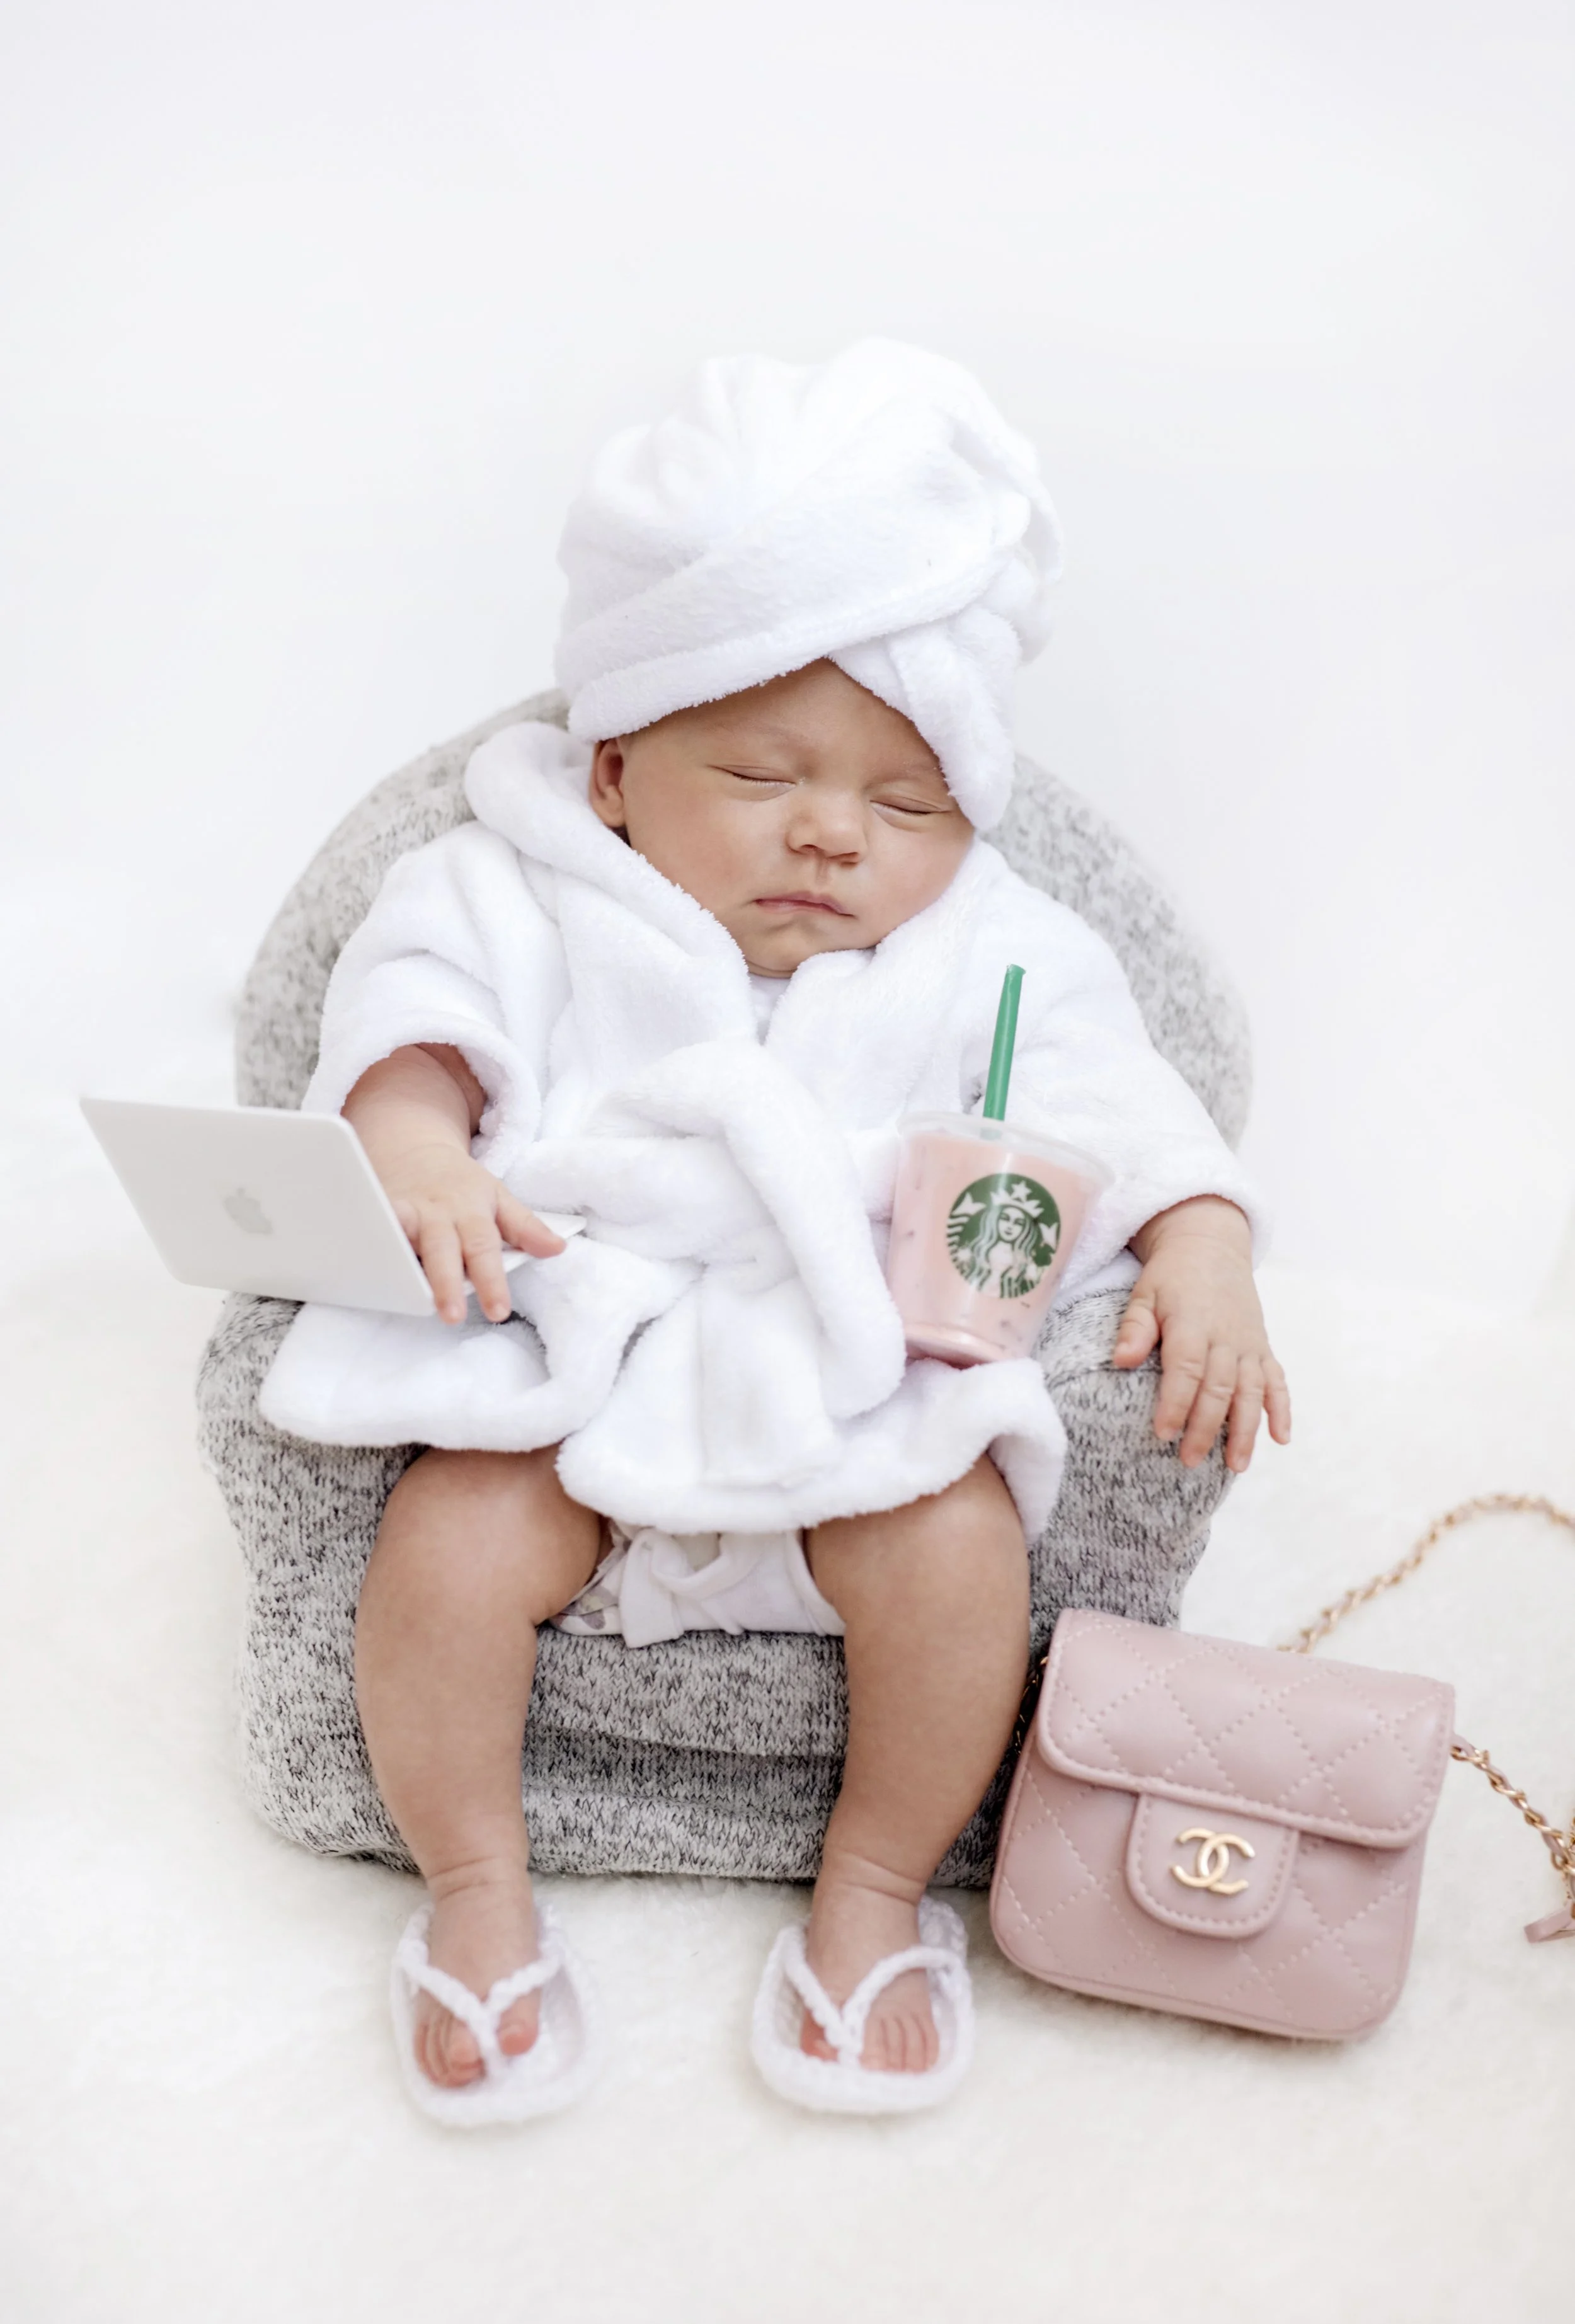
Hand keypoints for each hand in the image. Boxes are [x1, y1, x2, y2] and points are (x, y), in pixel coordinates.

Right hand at [342, 1044, 563, 1324]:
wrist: (414, 1150)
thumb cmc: (461, 1186)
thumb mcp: (499, 1199)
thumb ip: (526, 1227)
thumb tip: (558, 1248)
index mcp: (472, 1211)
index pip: (485, 1249)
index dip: (491, 1280)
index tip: (498, 1310)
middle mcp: (437, 1213)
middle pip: (444, 1249)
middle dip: (446, 1282)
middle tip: (451, 1315)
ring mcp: (404, 1212)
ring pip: (401, 1237)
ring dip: (398, 1263)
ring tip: (396, 1292)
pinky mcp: (374, 1211)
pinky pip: (370, 1228)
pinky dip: (362, 1241)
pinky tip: (353, 1264)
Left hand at [1113, 1197, 1290, 1473]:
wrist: (1210, 1245)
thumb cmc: (1171, 1275)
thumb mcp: (1145, 1293)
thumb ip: (1135, 1328)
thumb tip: (1122, 1360)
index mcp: (1193, 1323)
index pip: (1186, 1370)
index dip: (1176, 1403)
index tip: (1163, 1434)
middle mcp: (1226, 1337)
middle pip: (1219, 1388)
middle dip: (1206, 1428)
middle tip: (1189, 1461)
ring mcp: (1249, 1343)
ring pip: (1251, 1392)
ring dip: (1246, 1430)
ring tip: (1236, 1466)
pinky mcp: (1262, 1347)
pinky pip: (1276, 1380)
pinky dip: (1282, 1409)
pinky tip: (1281, 1439)